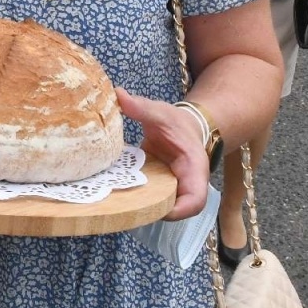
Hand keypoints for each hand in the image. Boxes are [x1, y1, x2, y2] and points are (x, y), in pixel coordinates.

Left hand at [115, 88, 208, 221]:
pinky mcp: (158, 187)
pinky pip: (149, 198)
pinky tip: (112, 195)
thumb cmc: (177, 122)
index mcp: (193, 170)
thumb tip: (118, 95)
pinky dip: (134, 198)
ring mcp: (171, 188)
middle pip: (175, 209)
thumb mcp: (161, 112)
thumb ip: (141, 107)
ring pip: (159, 206)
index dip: (179, 211)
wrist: (183, 125)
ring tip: (115, 203)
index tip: (157, 209)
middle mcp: (184, 184)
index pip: (195, 201)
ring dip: (140, 208)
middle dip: (152, 212)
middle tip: (124, 207)